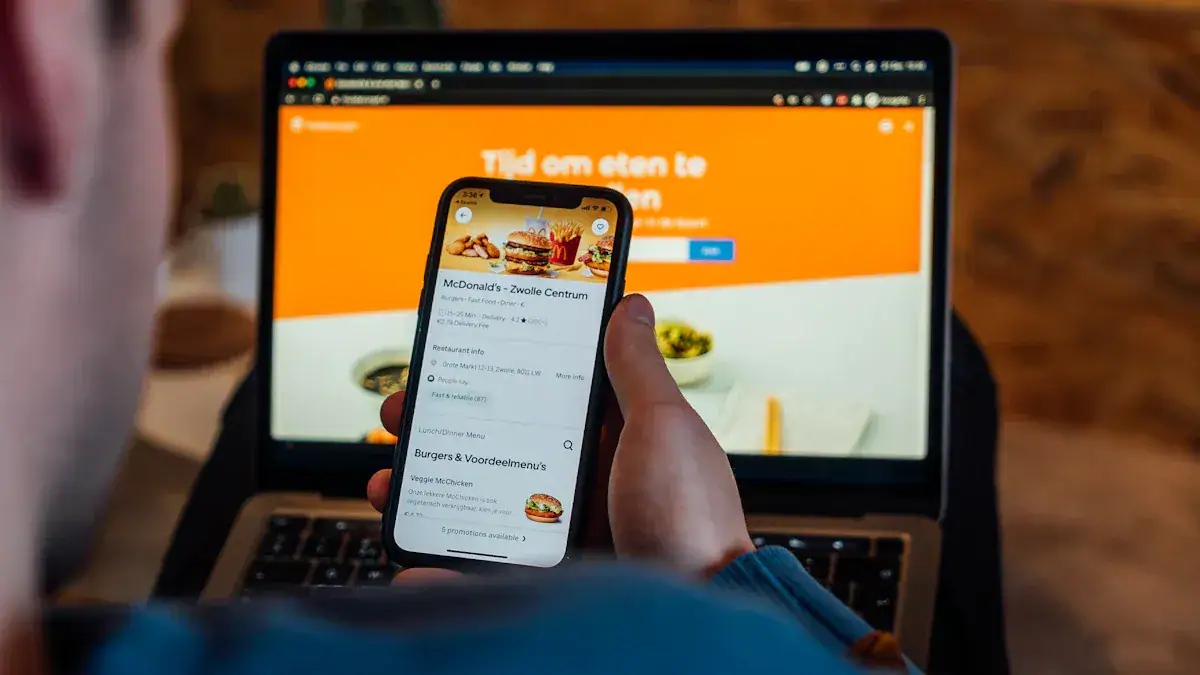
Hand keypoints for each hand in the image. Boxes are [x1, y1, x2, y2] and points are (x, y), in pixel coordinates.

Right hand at [368, 294, 753, 576]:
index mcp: (606, 441)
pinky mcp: (538, 583)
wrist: (692, 622)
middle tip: (401, 415)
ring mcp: (555, 534)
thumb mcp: (663, 428)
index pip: (536, 395)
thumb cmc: (691, 521)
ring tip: (390, 485)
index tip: (448, 357)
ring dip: (422, 493)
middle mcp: (577, 483)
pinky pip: (473, 573)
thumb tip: (632, 306)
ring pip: (471, 504)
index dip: (489, 374)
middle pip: (491, 446)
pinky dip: (435, 570)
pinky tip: (414, 562)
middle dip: (439, 429)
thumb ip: (637, 369)